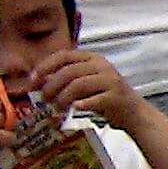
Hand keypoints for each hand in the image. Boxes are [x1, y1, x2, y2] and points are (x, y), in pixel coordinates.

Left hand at [30, 46, 145, 130]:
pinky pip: (93, 99)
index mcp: (92, 58)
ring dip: (62, 98)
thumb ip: (65, 79)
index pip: (64, 55)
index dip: (45, 66)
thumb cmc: (105, 97)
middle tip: (44, 99)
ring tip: (57, 108)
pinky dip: (81, 104)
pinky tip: (74, 109)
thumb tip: (38, 81)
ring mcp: (110, 80)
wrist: (134, 113)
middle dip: (51, 86)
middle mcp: (102, 66)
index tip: (33, 80)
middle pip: (69, 71)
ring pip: (78, 84)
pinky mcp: (116, 96)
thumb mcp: (85, 83)